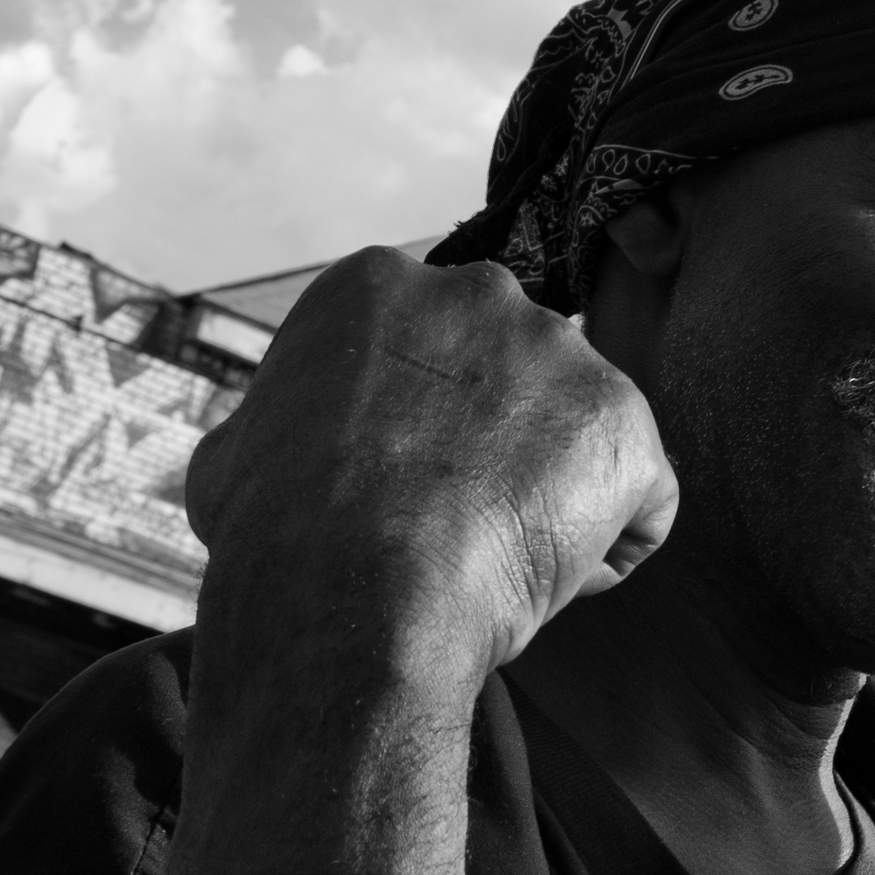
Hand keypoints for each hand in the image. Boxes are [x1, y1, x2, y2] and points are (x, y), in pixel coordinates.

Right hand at [182, 249, 677, 685]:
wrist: (349, 590)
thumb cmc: (279, 536)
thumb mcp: (231, 460)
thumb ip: (268, 432)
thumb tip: (254, 454)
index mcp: (379, 284)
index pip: (433, 350)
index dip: (420, 428)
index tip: (396, 483)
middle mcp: (479, 291)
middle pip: (516, 377)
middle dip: (499, 444)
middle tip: (452, 520)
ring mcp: (560, 350)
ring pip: (580, 435)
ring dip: (553, 494)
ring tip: (493, 556)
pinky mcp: (623, 421)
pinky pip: (642, 497)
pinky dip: (611, 547)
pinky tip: (550, 581)